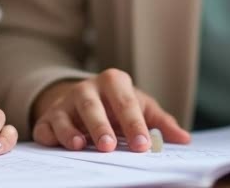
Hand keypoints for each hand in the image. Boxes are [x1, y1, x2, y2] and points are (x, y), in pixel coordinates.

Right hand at [31, 68, 190, 152]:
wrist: (84, 99)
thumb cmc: (117, 105)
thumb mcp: (140, 107)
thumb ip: (161, 122)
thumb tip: (183, 139)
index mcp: (114, 82)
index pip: (126, 102)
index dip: (134, 123)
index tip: (143, 144)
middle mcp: (87, 89)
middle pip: (92, 105)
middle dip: (100, 125)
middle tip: (109, 146)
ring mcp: (65, 103)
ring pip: (65, 114)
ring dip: (71, 130)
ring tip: (80, 146)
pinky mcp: (48, 118)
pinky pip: (45, 126)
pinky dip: (49, 135)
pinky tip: (58, 145)